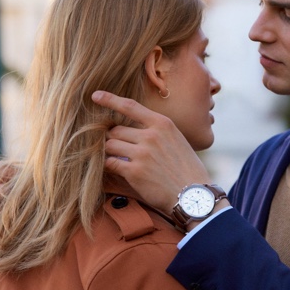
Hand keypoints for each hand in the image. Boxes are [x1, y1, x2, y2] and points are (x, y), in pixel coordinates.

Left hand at [92, 91, 211, 213]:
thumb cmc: (187, 169)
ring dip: (109, 153)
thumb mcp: (177, 141)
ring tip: (118, 159)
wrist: (194, 194)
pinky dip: (108, 166)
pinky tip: (116, 170)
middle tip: (117, 149)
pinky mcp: (135, 171)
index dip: (110, 99)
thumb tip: (133, 129)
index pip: (130, 106)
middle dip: (113, 139)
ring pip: (110, 145)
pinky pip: (110, 162)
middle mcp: (152, 135)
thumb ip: (157, 131)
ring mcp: (142, 153)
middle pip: (115, 130)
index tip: (95, 95)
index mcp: (163, 124)